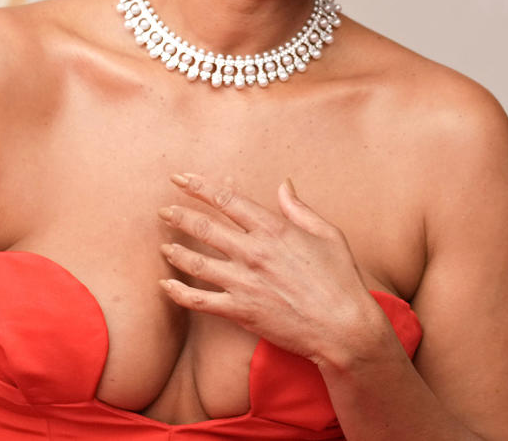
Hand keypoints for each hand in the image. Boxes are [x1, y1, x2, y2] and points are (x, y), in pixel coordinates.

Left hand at [156, 172, 386, 365]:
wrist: (344, 328)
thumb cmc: (341, 279)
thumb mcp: (328, 234)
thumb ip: (299, 209)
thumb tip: (283, 184)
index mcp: (274, 230)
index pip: (228, 200)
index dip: (200, 186)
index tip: (181, 178)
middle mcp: (254, 252)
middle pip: (204, 227)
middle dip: (179, 215)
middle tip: (164, 211)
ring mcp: (244, 282)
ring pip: (196, 262)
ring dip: (175, 251)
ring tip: (164, 246)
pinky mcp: (240, 311)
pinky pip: (199, 300)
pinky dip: (178, 292)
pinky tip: (166, 285)